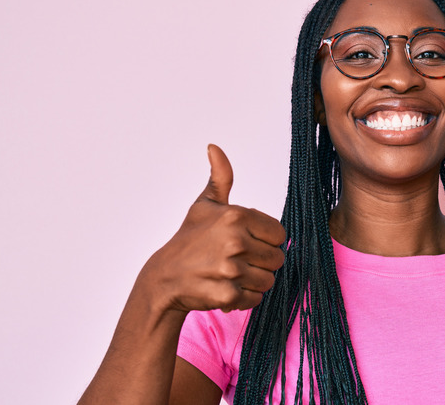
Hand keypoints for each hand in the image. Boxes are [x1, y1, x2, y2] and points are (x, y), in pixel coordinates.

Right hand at [136, 144, 285, 312]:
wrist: (164, 278)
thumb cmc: (189, 239)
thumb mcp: (205, 205)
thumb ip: (220, 177)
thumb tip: (214, 147)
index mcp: (236, 216)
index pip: (280, 234)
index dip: (266, 240)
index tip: (248, 241)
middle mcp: (234, 242)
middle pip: (277, 258)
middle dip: (261, 262)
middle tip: (239, 260)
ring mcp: (230, 270)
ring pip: (269, 280)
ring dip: (254, 280)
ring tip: (233, 274)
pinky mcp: (227, 295)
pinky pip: (256, 298)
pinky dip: (245, 297)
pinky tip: (227, 288)